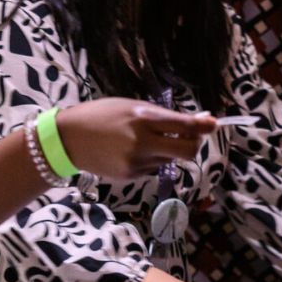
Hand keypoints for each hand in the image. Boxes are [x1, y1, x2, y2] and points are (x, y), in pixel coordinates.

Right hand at [56, 99, 215, 179]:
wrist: (67, 139)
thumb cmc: (100, 115)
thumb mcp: (131, 106)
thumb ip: (163, 116)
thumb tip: (199, 120)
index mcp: (143, 118)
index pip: (185, 125)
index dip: (204, 125)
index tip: (213, 123)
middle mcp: (142, 142)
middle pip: (188, 151)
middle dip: (194, 144)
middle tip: (188, 136)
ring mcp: (137, 162)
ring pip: (170, 160)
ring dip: (166, 151)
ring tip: (141, 140)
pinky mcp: (131, 176)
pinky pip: (153, 168)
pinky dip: (150, 159)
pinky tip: (129, 151)